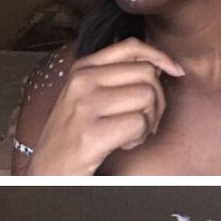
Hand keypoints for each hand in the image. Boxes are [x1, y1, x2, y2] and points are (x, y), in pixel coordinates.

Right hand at [27, 39, 184, 175]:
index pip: (131, 47)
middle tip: (145, 120)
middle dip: (157, 99)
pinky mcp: (91, 134)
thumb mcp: (86, 97)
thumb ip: (114, 77)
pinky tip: (122, 145)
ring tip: (129, 134)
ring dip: (148, 121)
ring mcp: (84, 106)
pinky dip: (138, 138)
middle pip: (146, 73)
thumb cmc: (73, 137)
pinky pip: (138, 124)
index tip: (174, 72)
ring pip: (147, 97)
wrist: (46, 173)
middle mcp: (81, 82)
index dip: (160, 56)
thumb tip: (158, 66)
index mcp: (81, 69)